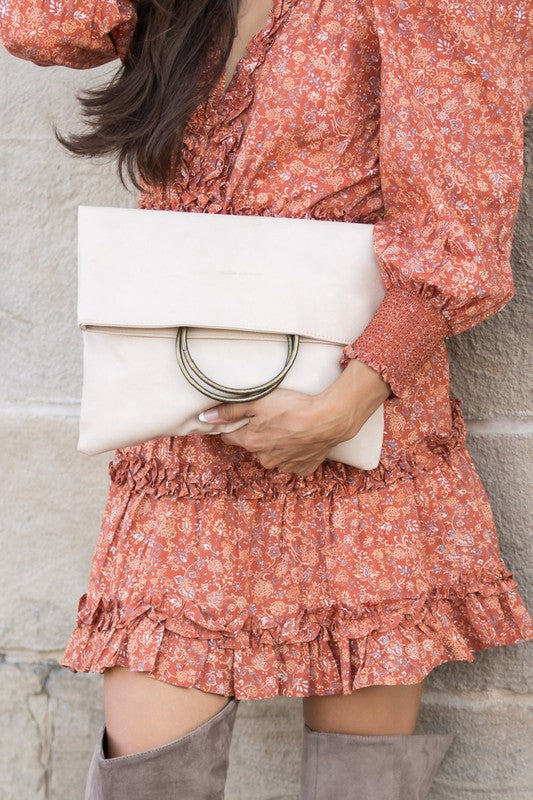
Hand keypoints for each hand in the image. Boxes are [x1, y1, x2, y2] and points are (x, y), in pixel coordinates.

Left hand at [198, 359, 391, 475]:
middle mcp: (264, 459)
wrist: (328, 419)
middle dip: (258, 434)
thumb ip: (229, 411)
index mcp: (251, 442)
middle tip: (272, 418)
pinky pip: (293, 461)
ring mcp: (285, 466)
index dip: (233, 426)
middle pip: (253, 445)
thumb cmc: (292, 407)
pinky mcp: (303, 468)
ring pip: (273, 454)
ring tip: (290, 427)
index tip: (242, 418)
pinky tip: (302, 439)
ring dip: (277, 444)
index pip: (230, 437)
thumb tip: (204, 418)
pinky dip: (295, 452)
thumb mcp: (256, 402)